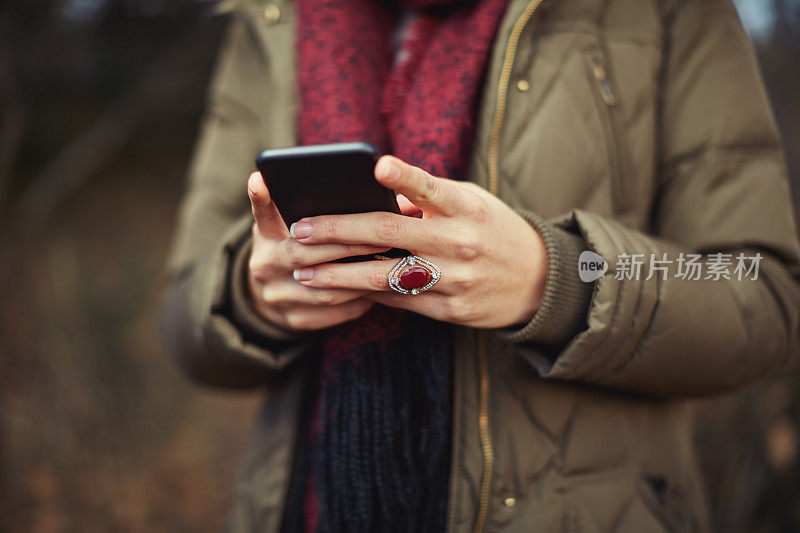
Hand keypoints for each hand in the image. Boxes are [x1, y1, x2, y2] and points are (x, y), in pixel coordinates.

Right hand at [246, 172, 386, 329]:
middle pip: (303, 255)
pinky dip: (361, 297)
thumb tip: (344, 185)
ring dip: (360, 274)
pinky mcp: (296, 320)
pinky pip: (336, 311)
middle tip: (381, 236)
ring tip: (390, 260)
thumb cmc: (292, 246)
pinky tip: (381, 285)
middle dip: (345, 245)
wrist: (274, 295)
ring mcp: (278, 298)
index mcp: (264, 238)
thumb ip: (302, 205)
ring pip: (325, 289)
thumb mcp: (287, 224)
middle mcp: (264, 267)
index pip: (263, 215)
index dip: (260, 199)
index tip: (261, 179)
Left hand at [288, 156, 547, 327]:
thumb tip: (376, 196)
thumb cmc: (493, 230)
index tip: (375, 166)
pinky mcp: (451, 310)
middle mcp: (459, 242)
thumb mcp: (472, 203)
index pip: (431, 188)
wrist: (538, 281)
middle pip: (389, 234)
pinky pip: (400, 302)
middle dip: (338, 232)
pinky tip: (339, 289)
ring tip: (305, 272)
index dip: (404, 178)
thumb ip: (429, 199)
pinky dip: (367, 294)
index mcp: (465, 208)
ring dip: (339, 275)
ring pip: (385, 277)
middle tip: (301, 231)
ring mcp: (455, 279)